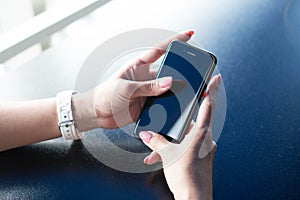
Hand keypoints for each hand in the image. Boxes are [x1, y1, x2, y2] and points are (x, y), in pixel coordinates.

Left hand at [72, 30, 194, 130]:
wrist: (97, 113)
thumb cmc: (105, 95)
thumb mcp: (126, 88)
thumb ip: (147, 87)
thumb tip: (169, 82)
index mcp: (139, 66)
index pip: (159, 51)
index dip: (174, 41)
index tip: (189, 34)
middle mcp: (145, 77)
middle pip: (168, 71)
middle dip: (182, 72)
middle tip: (195, 73)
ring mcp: (147, 92)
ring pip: (167, 89)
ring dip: (176, 92)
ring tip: (188, 93)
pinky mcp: (147, 105)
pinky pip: (163, 104)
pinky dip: (170, 106)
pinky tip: (176, 108)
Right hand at [139, 74, 220, 199]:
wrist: (193, 198)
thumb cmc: (187, 176)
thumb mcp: (167, 155)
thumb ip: (156, 141)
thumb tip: (146, 134)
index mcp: (202, 133)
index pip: (209, 106)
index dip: (212, 90)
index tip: (216, 78)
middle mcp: (205, 139)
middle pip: (192, 121)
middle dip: (178, 121)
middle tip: (174, 110)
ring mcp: (202, 148)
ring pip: (184, 137)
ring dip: (169, 141)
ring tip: (156, 149)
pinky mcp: (198, 157)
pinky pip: (183, 148)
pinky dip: (171, 151)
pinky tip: (156, 157)